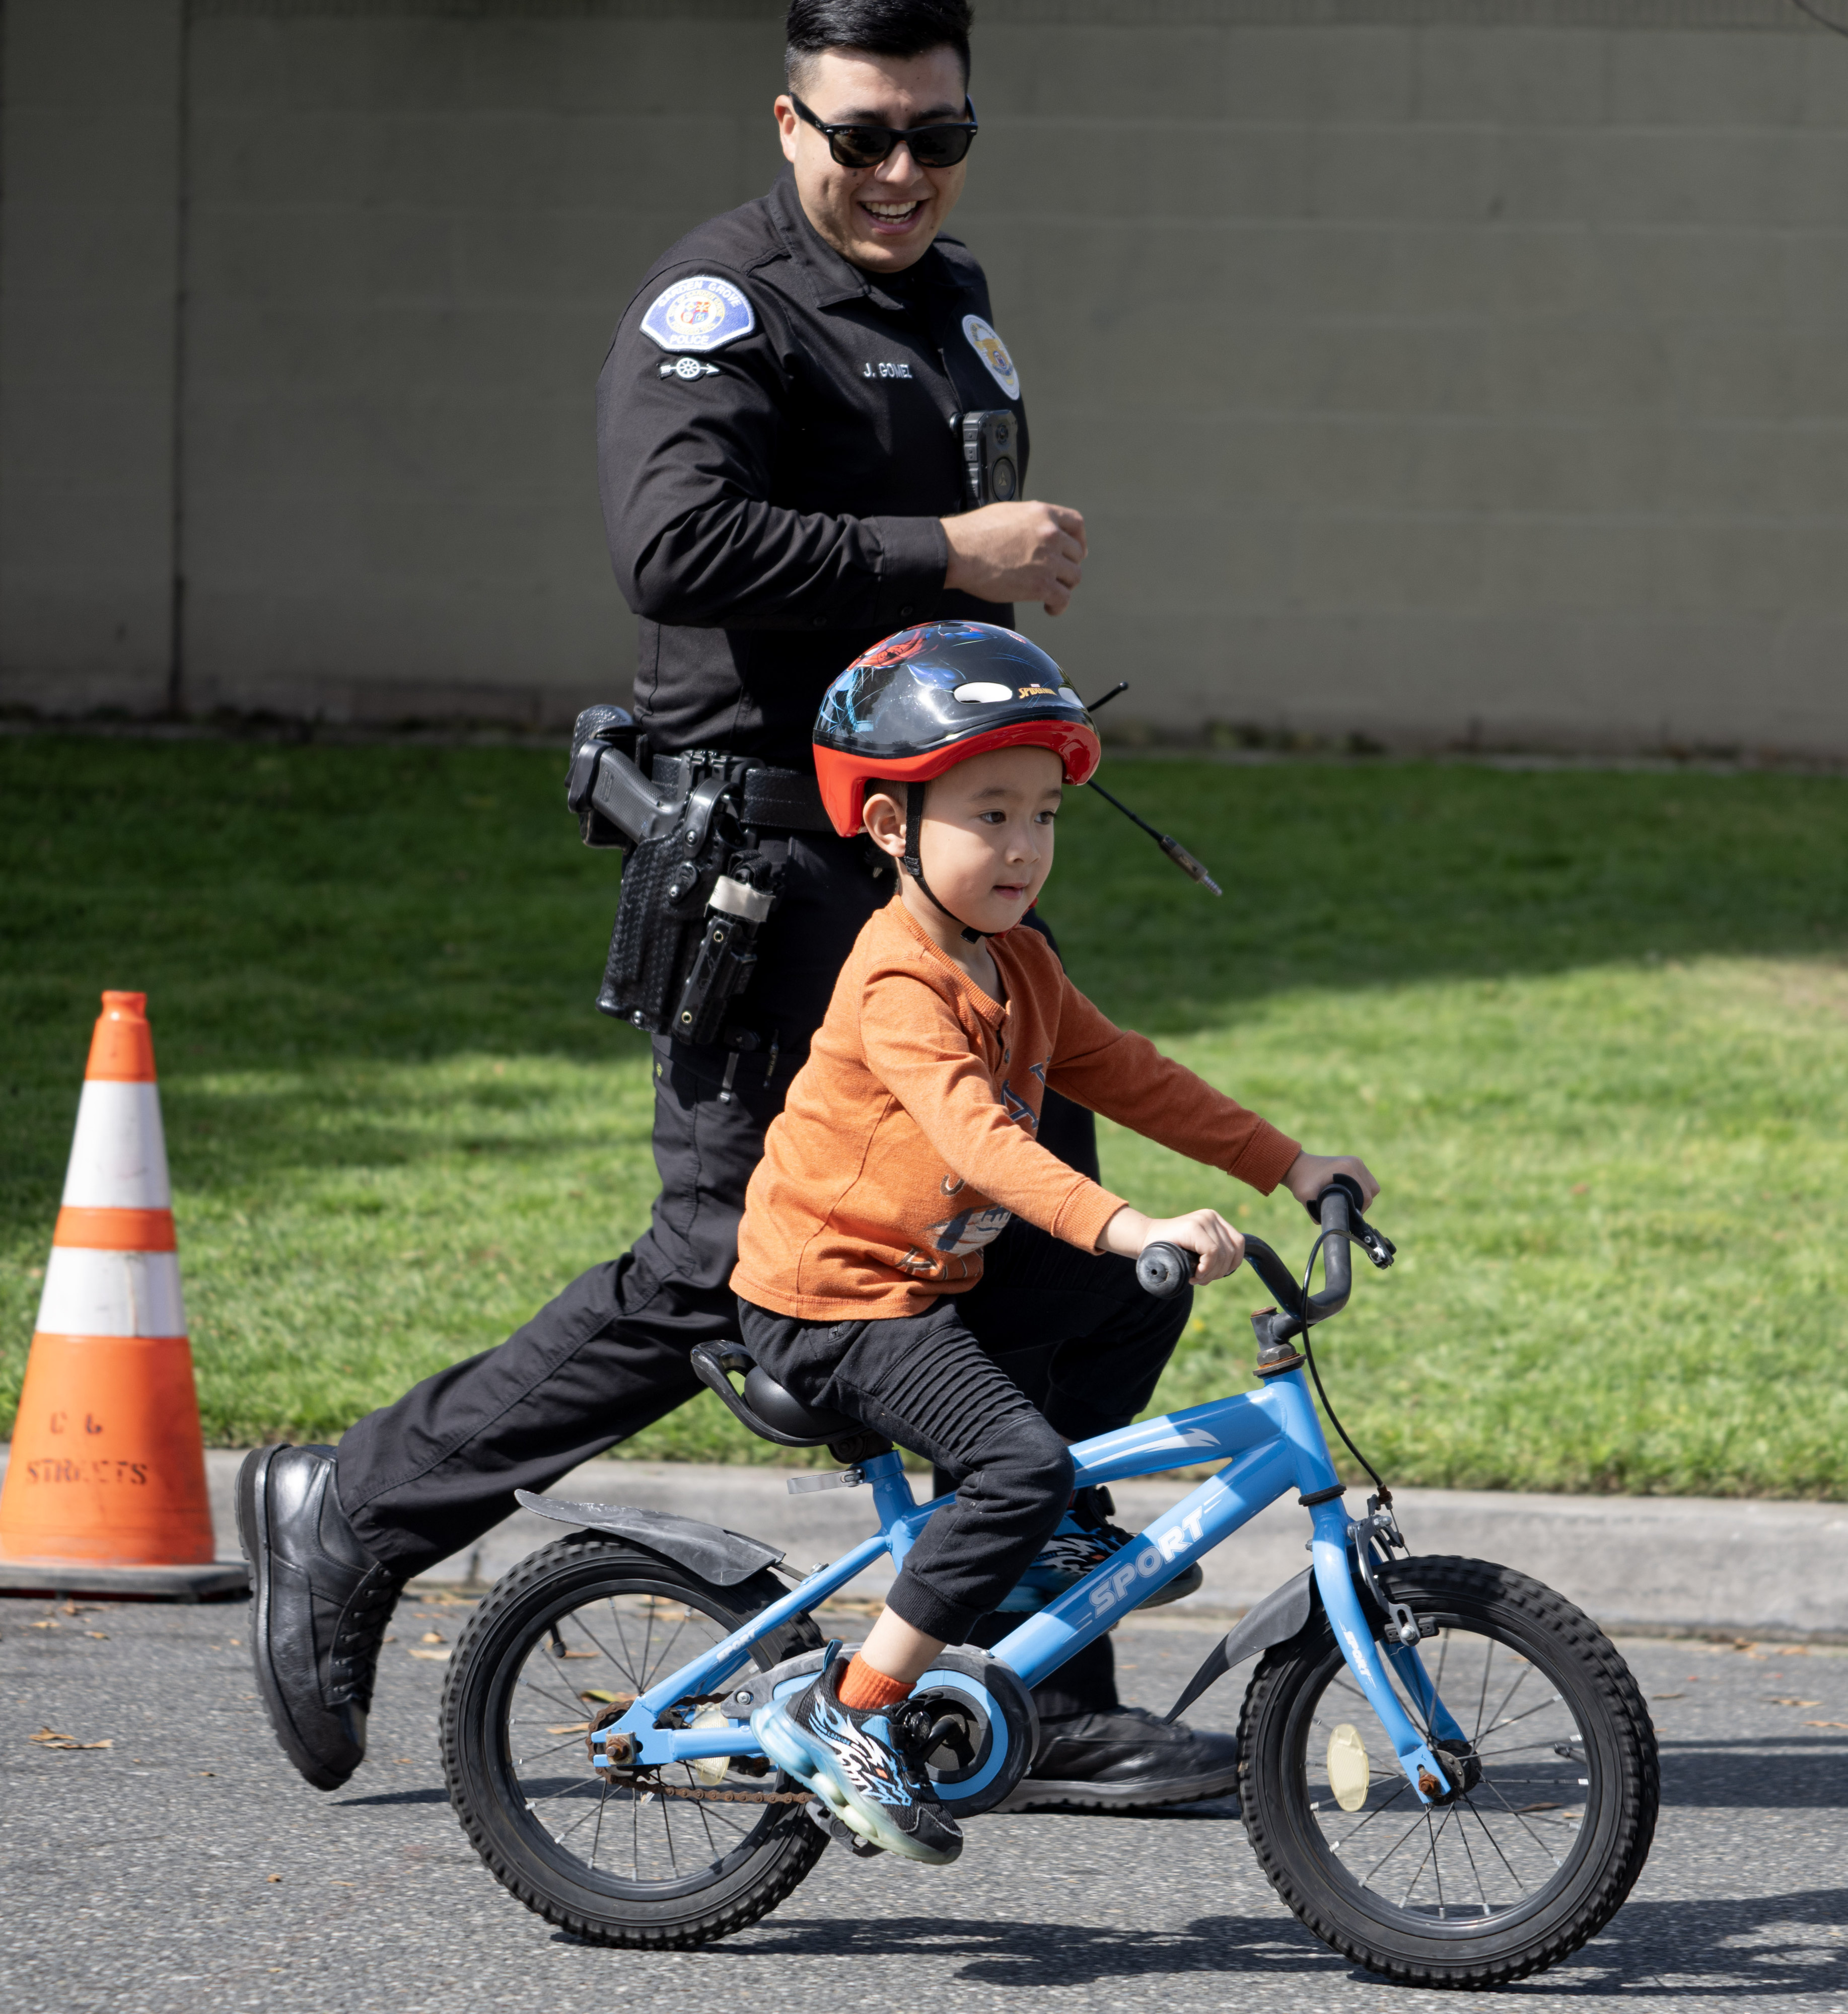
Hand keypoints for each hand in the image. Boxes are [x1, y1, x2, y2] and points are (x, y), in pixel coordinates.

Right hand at [941, 501, 1086, 614]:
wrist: (958, 552)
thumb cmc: (973, 533)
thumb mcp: (1007, 513)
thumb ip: (1028, 521)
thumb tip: (1032, 531)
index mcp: (1043, 514)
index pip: (1076, 523)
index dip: (1079, 540)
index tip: (1076, 551)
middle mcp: (1051, 534)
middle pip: (1076, 554)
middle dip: (1068, 566)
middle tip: (1056, 576)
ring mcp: (1048, 560)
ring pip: (1073, 577)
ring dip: (1064, 586)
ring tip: (1050, 593)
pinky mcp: (1040, 585)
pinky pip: (1063, 598)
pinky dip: (1059, 606)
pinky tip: (1049, 608)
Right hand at [1098, 1206, 1244, 1283]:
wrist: (1144, 1240)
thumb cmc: (1170, 1250)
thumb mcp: (1197, 1249)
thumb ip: (1213, 1253)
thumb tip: (1230, 1268)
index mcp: (1215, 1220)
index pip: (1239, 1244)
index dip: (1231, 1265)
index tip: (1213, 1275)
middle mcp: (1211, 1216)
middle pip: (1232, 1251)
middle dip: (1219, 1272)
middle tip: (1201, 1280)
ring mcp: (1203, 1219)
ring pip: (1222, 1254)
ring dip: (1211, 1273)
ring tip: (1196, 1278)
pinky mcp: (1193, 1227)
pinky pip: (1212, 1253)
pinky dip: (1206, 1269)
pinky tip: (1194, 1275)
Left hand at [1282, 1151, 1379, 1211]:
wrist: (1297, 1166)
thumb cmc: (1301, 1181)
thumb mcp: (1306, 1197)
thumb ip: (1316, 1213)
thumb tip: (1331, 1226)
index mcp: (1347, 1169)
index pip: (1366, 1196)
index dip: (1359, 1209)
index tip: (1347, 1213)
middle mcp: (1355, 1163)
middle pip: (1371, 1191)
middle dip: (1362, 1203)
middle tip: (1346, 1208)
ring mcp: (1356, 1161)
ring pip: (1371, 1186)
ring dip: (1363, 1196)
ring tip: (1347, 1200)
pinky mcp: (1355, 1163)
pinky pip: (1366, 1180)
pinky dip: (1361, 1189)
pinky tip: (1349, 1193)